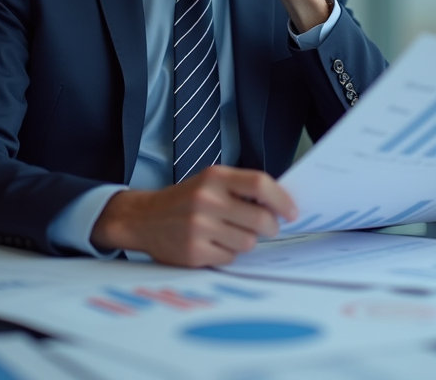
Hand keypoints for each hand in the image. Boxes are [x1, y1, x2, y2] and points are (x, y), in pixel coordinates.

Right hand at [89, 166, 297, 266]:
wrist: (143, 219)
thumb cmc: (185, 200)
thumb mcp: (210, 182)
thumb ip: (242, 188)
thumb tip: (281, 204)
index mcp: (214, 177)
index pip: (259, 184)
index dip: (282, 200)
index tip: (292, 212)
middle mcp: (206, 200)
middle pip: (260, 219)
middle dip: (271, 227)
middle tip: (268, 227)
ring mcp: (199, 227)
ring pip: (248, 242)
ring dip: (247, 240)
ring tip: (230, 233)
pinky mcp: (194, 252)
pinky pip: (231, 257)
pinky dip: (229, 253)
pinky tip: (215, 244)